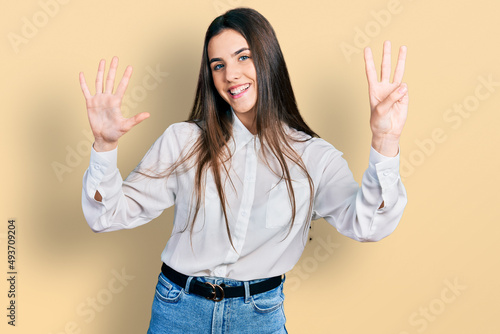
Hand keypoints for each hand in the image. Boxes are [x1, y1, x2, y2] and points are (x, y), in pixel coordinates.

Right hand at [79, 56, 149, 150]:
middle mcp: (108, 98)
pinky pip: (85, 90)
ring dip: (100, 71)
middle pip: (110, 80)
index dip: (126, 76)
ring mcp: (99, 99)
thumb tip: (148, 114)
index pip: (122, 86)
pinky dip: (83, 82)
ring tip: (102, 61)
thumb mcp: (126, 126)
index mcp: (116, 102)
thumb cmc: (116, 133)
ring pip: (99, 82)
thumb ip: (136, 119)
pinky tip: (81, 74)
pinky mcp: (90, 103)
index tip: (130, 67)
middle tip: (116, 58)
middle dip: (113, 69)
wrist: (104, 138)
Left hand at [364, 41, 407, 155]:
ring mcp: (394, 91)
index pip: (371, 72)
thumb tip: (404, 86)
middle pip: (385, 68)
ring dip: (400, 60)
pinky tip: (401, 96)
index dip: (369, 61)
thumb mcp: (380, 111)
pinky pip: (405, 91)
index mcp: (374, 90)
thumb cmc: (379, 122)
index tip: (367, 49)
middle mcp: (384, 88)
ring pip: (398, 72)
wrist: (388, 132)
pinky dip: (403, 92)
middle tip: (387, 42)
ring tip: (402, 47)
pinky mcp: (404, 97)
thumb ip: (391, 98)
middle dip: (386, 55)